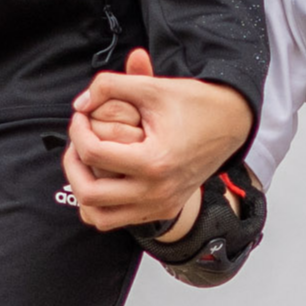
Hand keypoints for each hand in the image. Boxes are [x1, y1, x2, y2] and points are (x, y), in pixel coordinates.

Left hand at [60, 48, 250, 232]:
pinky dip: (103, 202)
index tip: (82, 115)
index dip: (77, 130)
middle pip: (89, 194)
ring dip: (84, 191)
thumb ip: (108, 87)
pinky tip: (105, 174)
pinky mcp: (164, 210)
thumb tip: (79, 105)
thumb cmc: (193, 102)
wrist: (231, 123)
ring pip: (100, 217)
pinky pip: (119, 219)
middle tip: (77, 141)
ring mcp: (161, 205)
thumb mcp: (150, 87)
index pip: (93, 154)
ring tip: (86, 162)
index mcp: (154, 162)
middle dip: (73, 165)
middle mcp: (157, 192)